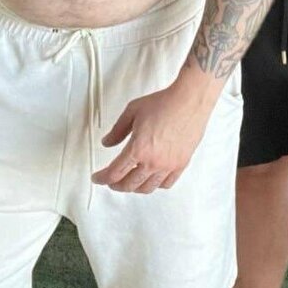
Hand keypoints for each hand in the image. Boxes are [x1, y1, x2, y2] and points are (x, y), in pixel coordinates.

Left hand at [91, 82, 211, 193]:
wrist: (189, 100)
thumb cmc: (164, 102)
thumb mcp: (132, 111)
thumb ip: (117, 130)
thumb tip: (107, 142)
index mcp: (138, 149)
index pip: (114, 173)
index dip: (102, 178)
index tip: (97, 178)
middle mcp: (153, 162)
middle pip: (129, 185)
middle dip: (116, 185)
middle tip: (111, 181)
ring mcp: (168, 165)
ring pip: (147, 188)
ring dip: (135, 187)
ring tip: (130, 181)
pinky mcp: (181, 164)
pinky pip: (166, 184)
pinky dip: (156, 185)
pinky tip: (152, 179)